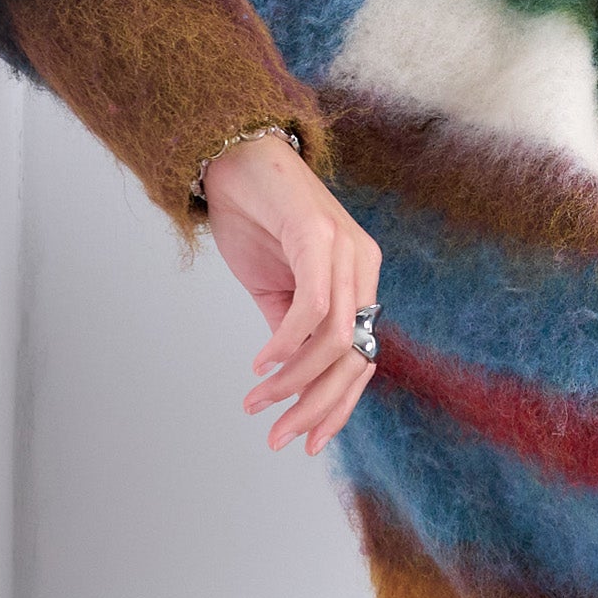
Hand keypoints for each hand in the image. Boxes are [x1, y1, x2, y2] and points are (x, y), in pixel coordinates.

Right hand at [202, 132, 381, 453]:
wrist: (233, 157)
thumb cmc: (255, 218)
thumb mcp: (275, 289)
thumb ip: (290, 332)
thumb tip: (290, 379)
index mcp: (359, 282)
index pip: (362, 359)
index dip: (337, 406)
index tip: (306, 441)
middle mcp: (363, 268)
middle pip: (355, 359)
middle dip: (316, 407)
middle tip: (279, 437)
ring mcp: (347, 251)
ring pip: (336, 341)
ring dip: (294, 382)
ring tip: (259, 401)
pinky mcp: (320, 236)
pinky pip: (312, 309)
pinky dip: (286, 344)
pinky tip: (260, 363)